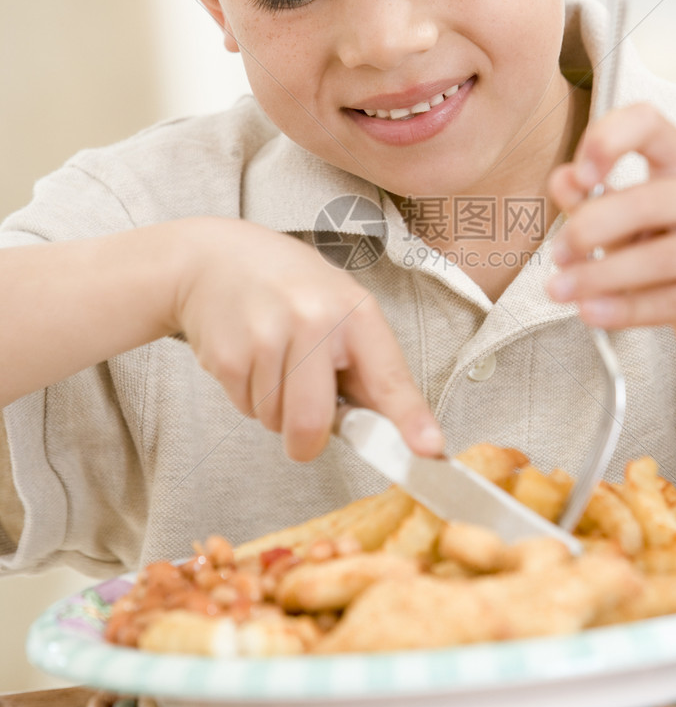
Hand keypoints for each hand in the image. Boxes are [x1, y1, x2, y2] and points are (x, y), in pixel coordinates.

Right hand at [168, 217, 443, 461]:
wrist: (214, 257)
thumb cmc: (289, 285)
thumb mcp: (339, 304)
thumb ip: (364, 363)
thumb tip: (388, 425)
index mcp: (354, 312)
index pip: (388, 376)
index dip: (410, 418)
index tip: (429, 449)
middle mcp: (312, 321)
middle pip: (312, 422)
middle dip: (307, 442)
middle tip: (304, 425)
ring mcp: (266, 337)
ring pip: (275, 421)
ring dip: (275, 410)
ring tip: (273, 361)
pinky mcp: (227, 355)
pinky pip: (245, 409)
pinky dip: (249, 396)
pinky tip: (250, 357)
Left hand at [547, 103, 675, 361]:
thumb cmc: (668, 253)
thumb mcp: (625, 224)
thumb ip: (591, 202)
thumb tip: (562, 180)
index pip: (649, 123)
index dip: (607, 140)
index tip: (579, 177)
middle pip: (648, 200)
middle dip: (591, 228)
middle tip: (557, 255)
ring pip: (660, 258)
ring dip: (599, 276)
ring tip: (560, 290)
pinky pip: (674, 302)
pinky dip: (625, 309)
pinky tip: (591, 312)